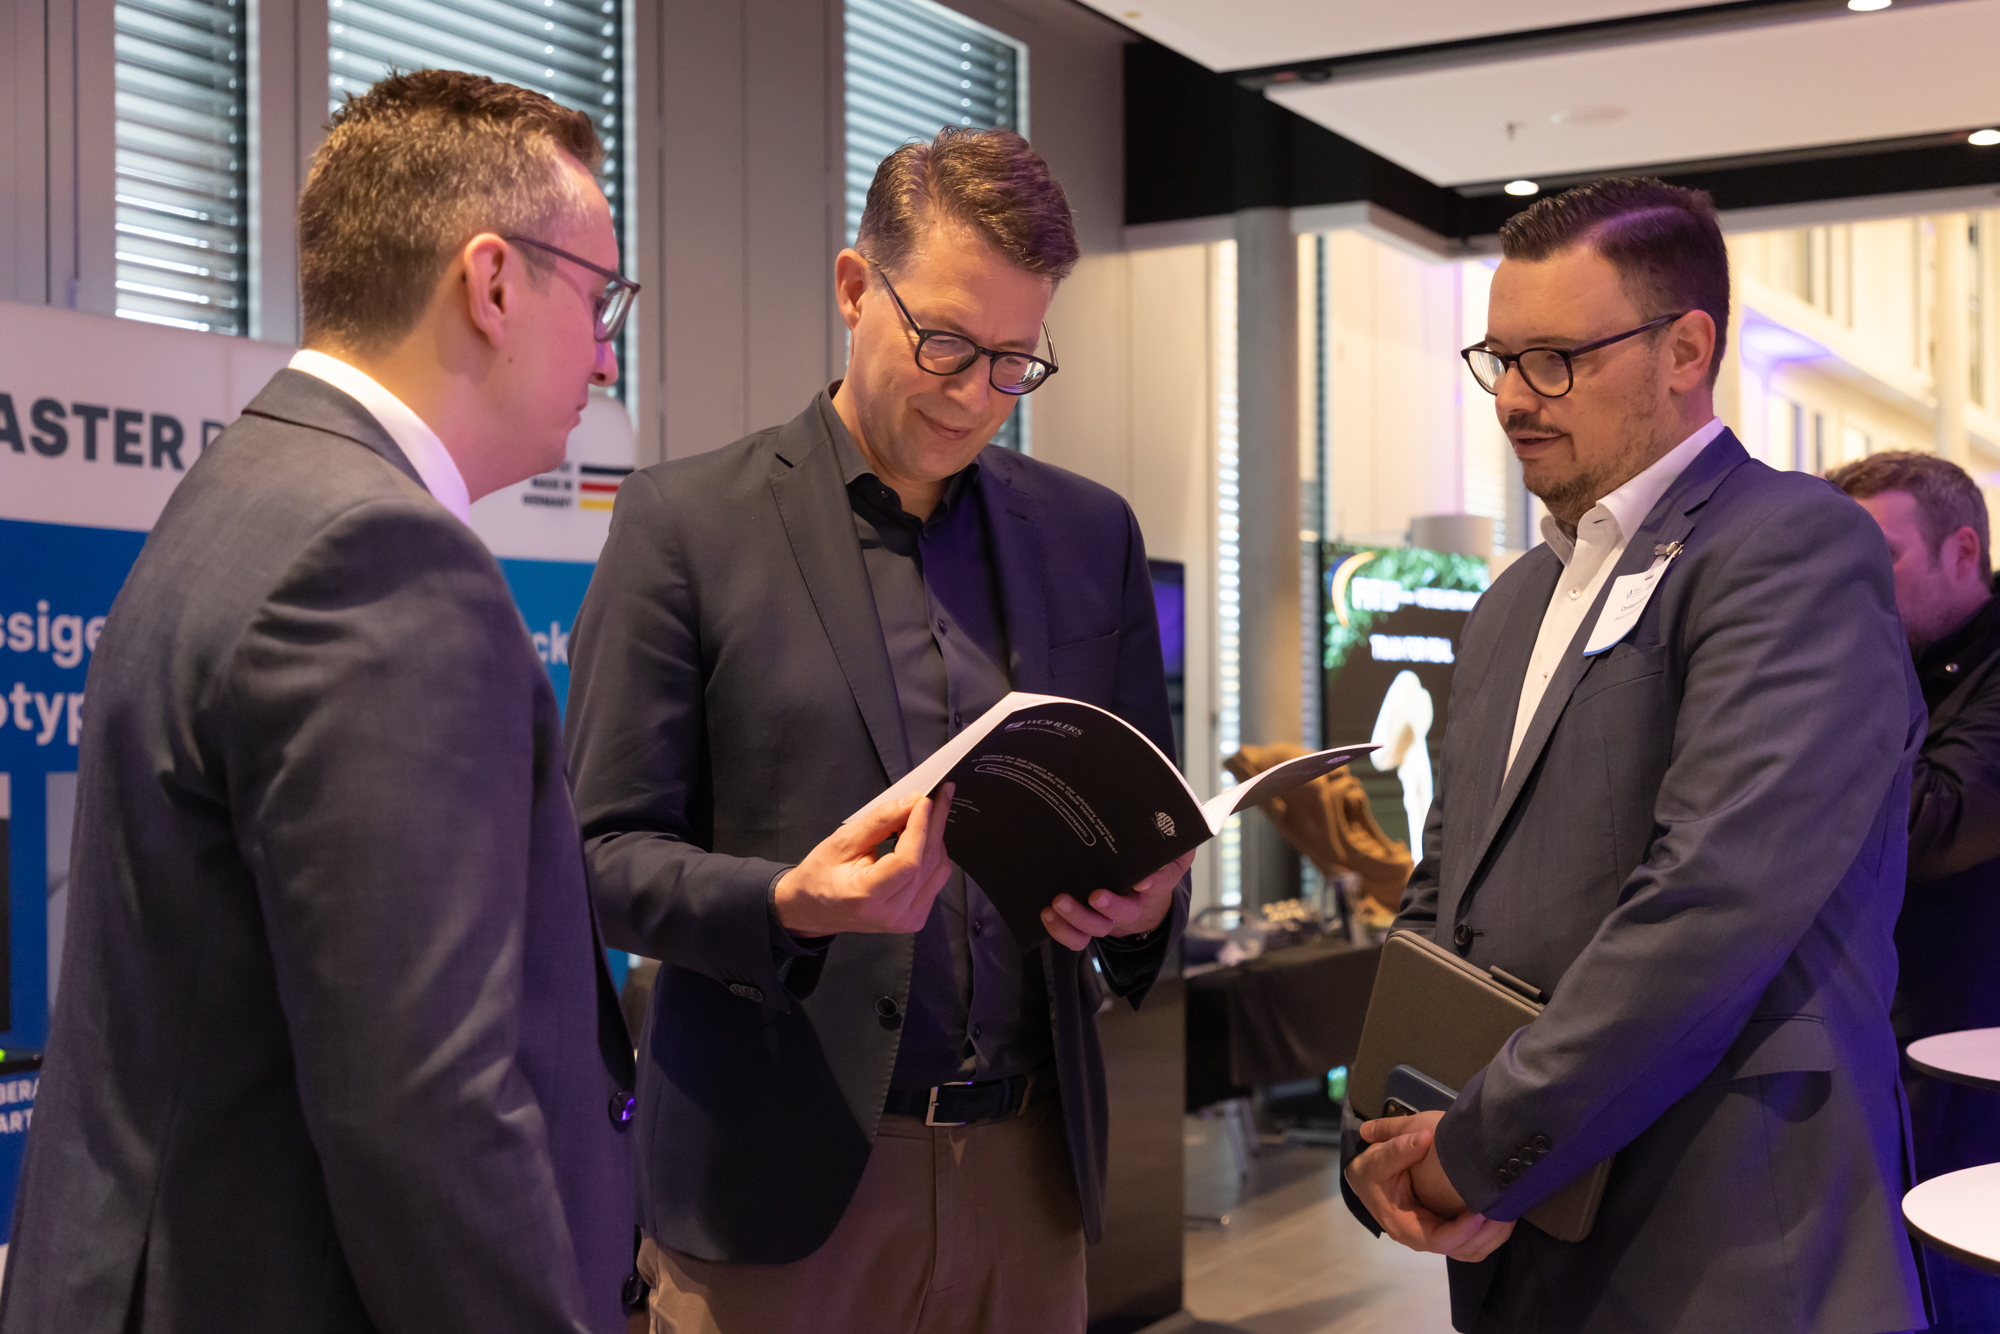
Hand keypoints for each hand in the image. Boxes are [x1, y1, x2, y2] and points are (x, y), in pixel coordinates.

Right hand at [773, 785, 954, 936]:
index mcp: (867, 897)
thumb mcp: (841, 842)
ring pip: (938, 870)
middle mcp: (891, 914)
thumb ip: (878, 822)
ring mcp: (906, 920)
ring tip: (927, 814)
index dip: (920, 827)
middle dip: (936, 824)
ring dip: (936, 838)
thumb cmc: (820, 876)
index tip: (925, 800)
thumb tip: (910, 802)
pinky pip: (936, 880)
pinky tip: (921, 839)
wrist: (815, 910)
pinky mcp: (915, 919)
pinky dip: (932, 855)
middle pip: (927, 862)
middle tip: (941, 794)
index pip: (908, 861)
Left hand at [1040, 849, 1194, 950]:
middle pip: (1125, 912)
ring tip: (1058, 903)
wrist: (1140, 896)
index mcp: (1156, 884)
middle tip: (1096, 896)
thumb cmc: (1150, 867)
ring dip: (1077, 918)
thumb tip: (1173, 813)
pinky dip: (1062, 931)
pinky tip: (1048, 914)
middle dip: (1111, 906)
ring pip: (1097, 927)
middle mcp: (1133, 905)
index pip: (1160, 883)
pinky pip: (1077, 937)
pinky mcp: (1088, 925)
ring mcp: (1109, 918)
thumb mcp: (1169, 851)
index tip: (1143, 881)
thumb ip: (1174, 838)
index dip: (1153, 883)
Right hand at [1344, 1111, 1514, 1262]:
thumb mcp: (1375, 1160)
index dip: (1462, 1231)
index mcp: (1405, 1226)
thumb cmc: (1370, 1172)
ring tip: (1510, 1210)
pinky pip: (1473, 1241)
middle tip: (1507, 1210)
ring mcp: (1437, 1235)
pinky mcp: (1447, 1228)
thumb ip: (1396, 1148)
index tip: (1482, 1213)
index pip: (1439, 1240)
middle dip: (1488, 1234)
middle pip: (1463, 1250)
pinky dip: (1491, 1232)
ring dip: (1494, 1235)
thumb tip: (1423, 1138)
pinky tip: (1502, 1212)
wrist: (1366, 1178)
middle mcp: (1423, 1237)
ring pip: (1472, 1249)